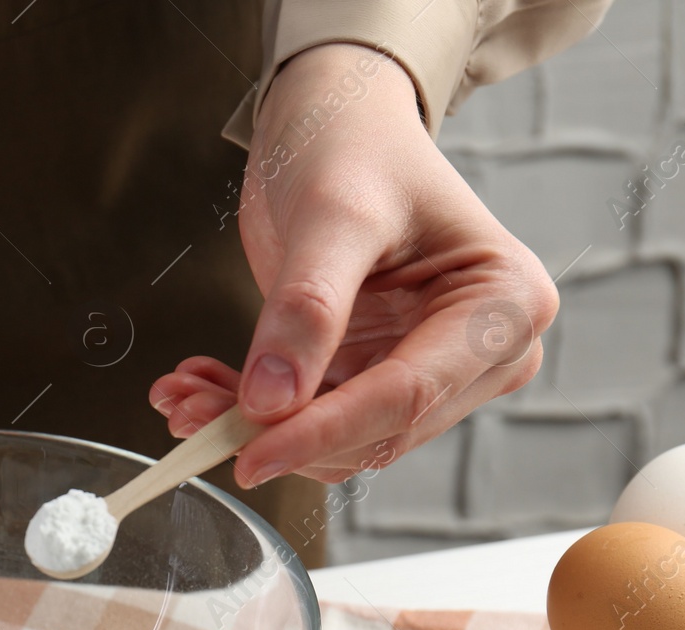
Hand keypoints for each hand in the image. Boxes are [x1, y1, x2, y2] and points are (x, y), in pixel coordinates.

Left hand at [150, 43, 557, 486]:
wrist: (337, 120)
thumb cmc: (354, 144)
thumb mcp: (332, 213)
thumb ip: (308, 307)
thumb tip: (270, 402)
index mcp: (505, 304)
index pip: (407, 396)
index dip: (322, 432)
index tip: (247, 455)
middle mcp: (485, 351)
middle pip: (373, 430)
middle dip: (276, 432)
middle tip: (185, 411)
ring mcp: (432, 370)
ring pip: (336, 438)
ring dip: (252, 428)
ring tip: (179, 396)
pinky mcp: (377, 375)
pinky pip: (312, 419)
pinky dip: (250, 411)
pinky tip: (198, 384)